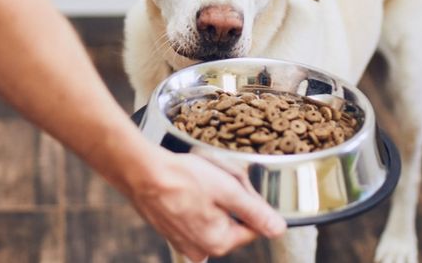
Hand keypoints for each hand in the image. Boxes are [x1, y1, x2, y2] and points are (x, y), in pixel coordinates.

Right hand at [125, 147, 286, 261]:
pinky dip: (196, 200)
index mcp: (218, 242)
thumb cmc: (183, 178)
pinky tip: (188, 186)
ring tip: (200, 181)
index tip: (238, 185)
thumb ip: (256, 212)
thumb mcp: (228, 190)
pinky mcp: (172, 230)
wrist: (142, 172)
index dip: (250, 202)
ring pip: (214, 216)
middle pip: (233, 221)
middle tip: (217, 179)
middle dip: (230, 199)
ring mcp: (183, 241)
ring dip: (213, 198)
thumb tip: (278, 229)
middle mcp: (200, 249)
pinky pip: (195, 215)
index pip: (253, 227)